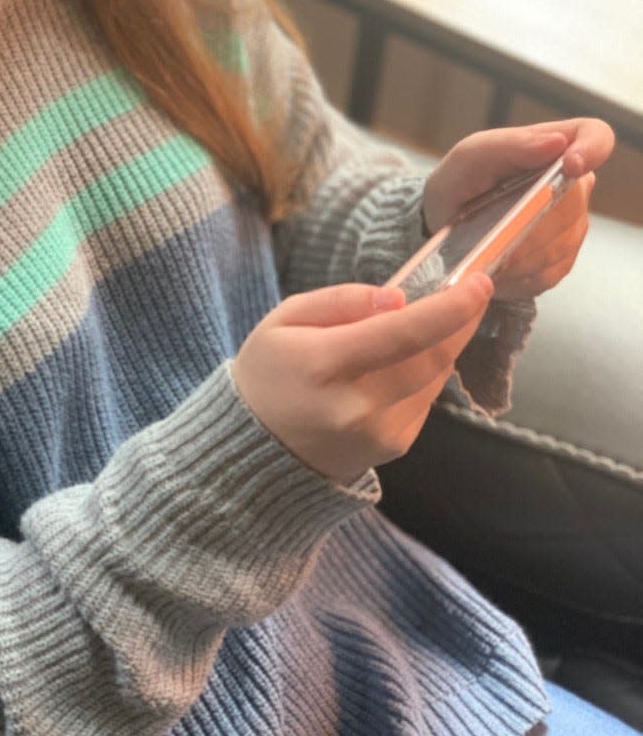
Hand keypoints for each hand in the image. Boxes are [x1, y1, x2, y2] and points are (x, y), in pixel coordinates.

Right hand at [231, 275, 492, 484]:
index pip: (403, 333)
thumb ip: (340, 301)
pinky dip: (426, 371)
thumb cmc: (267, 373)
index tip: (479, 283)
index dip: (449, 308)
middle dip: (461, 321)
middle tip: (474, 290)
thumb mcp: (283, 319)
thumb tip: (398, 300)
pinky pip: (425, 398)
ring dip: (445, 344)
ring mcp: (380, 432)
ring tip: (434, 320)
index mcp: (325, 365)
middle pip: (432, 356)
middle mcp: (359, 404)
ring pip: (435, 377)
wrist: (255, 452)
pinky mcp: (393, 447)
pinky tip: (403, 361)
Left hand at [422, 118, 614, 301]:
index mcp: (557, 146)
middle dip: (531, 221)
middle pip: (572, 205)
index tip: (569, 167)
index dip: (592, 150)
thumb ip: (512, 145)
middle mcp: (573, 185)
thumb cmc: (460, 180)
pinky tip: (495, 267)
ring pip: (560, 244)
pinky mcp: (560, 261)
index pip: (596, 138)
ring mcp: (572, 224)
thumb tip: (557, 143)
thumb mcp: (472, 155)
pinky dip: (516, 274)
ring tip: (487, 250)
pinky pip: (548, 272)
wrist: (441, 224)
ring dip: (519, 252)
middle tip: (493, 229)